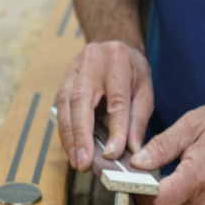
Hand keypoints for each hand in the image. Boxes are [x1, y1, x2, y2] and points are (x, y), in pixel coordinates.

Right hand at [56, 41, 153, 170]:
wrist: (114, 43)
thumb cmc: (132, 71)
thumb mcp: (144, 91)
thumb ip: (138, 120)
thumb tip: (133, 151)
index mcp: (118, 61)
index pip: (116, 100)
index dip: (115, 129)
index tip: (113, 154)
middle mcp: (92, 62)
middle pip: (81, 100)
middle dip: (81, 135)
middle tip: (84, 162)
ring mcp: (74, 69)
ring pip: (65, 104)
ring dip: (69, 136)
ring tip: (76, 161)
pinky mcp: (64, 79)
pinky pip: (60, 107)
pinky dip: (65, 131)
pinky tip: (70, 149)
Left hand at [131, 103, 204, 204]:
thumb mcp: (190, 125)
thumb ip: (160, 146)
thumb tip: (136, 164)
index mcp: (198, 178)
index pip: (156, 204)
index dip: (137, 194)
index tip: (131, 178)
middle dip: (141, 201)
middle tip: (141, 180)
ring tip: (160, 185)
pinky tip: (173, 195)